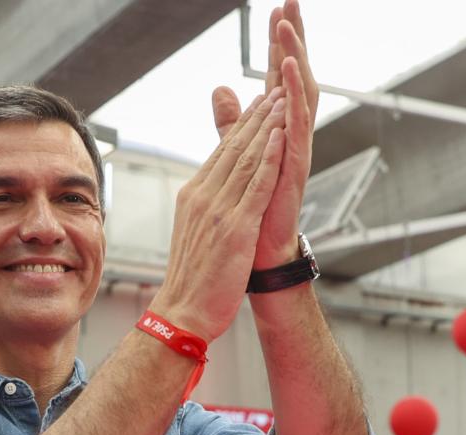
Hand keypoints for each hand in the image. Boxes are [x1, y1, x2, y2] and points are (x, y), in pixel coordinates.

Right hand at [147, 89, 287, 340]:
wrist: (182, 312)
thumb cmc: (191, 281)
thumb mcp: (194, 234)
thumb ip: (205, 208)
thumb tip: (210, 195)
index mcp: (192, 197)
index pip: (220, 153)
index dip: (241, 127)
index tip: (257, 105)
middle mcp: (202, 197)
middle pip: (233, 148)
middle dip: (257, 117)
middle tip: (275, 91)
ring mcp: (218, 211)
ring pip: (246, 159)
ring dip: (267, 128)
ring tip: (283, 102)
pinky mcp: (235, 227)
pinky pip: (256, 185)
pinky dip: (270, 158)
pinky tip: (281, 138)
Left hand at [212, 1, 317, 269]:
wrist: (257, 255)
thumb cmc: (252, 209)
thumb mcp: (236, 154)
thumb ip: (231, 121)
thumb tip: (223, 87)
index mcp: (277, 129)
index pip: (280, 77)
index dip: (280, 45)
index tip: (277, 9)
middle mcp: (291, 135)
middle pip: (297, 77)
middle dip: (294, 40)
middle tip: (290, 3)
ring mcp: (295, 151)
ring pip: (300, 96)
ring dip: (295, 61)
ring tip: (287, 29)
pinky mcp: (294, 169)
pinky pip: (297, 129)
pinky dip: (294, 101)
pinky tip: (290, 75)